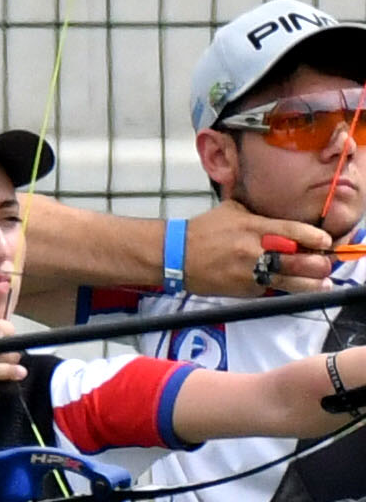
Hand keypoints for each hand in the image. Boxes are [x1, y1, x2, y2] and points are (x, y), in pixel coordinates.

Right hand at [185, 200, 332, 296]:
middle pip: (296, 260)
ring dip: (309, 284)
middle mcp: (253, 251)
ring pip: (288, 281)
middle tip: (324, 264)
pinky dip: (278, 289)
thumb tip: (279, 214)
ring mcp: (248, 273)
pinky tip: (286, 286)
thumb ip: (258, 212)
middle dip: (316, 264)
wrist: (175, 256)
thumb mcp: (231, 210)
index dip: (314, 238)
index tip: (325, 241)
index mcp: (253, 227)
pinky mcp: (242, 290)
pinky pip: (268, 291)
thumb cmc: (203, 230)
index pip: (293, 232)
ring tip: (320, 283)